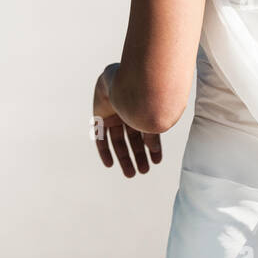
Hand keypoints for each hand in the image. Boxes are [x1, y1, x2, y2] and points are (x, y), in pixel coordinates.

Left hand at [93, 63, 161, 177]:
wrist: (128, 83)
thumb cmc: (145, 99)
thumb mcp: (151, 122)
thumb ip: (151, 137)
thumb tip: (155, 152)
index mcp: (144, 109)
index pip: (148, 133)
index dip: (153, 148)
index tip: (157, 162)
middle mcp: (129, 111)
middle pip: (132, 138)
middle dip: (138, 155)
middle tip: (143, 171)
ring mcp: (114, 113)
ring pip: (117, 140)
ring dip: (124, 157)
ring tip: (131, 174)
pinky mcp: (100, 115)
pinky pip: (100, 136)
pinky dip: (104, 150)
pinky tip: (110, 164)